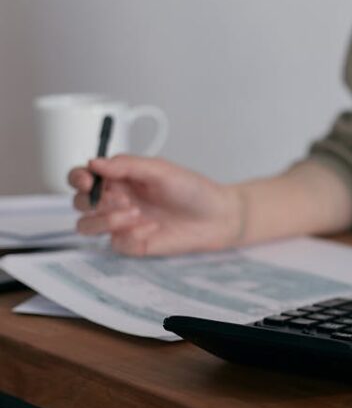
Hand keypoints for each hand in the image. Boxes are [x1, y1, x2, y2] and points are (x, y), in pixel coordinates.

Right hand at [68, 155, 243, 255]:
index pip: (81, 177)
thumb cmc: (192, 190)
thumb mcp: (160, 170)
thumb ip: (127, 165)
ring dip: (105, 220)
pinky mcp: (133, 244)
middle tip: (123, 199)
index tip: (88, 180)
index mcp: (118, 178)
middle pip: (78, 202)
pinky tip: (153, 228)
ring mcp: (122, 224)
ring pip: (87, 226)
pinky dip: (131, 235)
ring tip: (135, 212)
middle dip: (93, 201)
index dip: (78, 178)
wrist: (218, 217)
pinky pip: (116, 243)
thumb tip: (94, 163)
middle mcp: (115, 201)